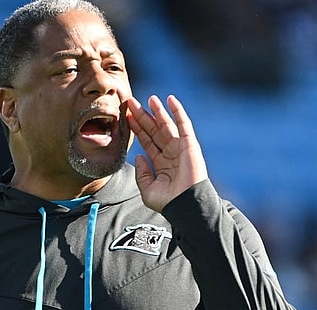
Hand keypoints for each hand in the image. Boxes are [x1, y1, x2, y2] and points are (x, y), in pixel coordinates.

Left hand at [126, 95, 208, 212]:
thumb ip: (142, 173)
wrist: (185, 205)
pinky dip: (178, 111)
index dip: (137, 129)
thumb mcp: (148, 189)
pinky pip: (184, 124)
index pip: (147, 142)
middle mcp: (170, 153)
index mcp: (161, 163)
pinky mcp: (190, 144)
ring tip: (149, 98)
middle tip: (131, 102)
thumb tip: (138, 157)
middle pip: (154, 130)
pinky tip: (170, 99)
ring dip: (158, 110)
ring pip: (167, 125)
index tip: (126, 117)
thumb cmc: (168, 202)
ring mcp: (180, 148)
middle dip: (143, 116)